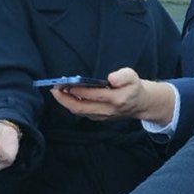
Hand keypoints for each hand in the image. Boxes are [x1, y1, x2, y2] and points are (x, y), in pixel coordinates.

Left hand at [49, 68, 173, 123]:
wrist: (139, 104)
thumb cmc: (133, 87)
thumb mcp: (133, 76)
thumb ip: (123, 76)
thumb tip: (111, 79)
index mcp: (116, 99)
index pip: (93, 95)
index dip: (78, 90)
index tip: (66, 82)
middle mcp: (107, 110)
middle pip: (80, 107)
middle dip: (64, 98)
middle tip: (54, 88)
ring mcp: (101, 116)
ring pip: (78, 111)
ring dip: (65, 102)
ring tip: (56, 90)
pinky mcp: (97, 118)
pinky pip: (81, 112)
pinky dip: (71, 104)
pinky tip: (65, 95)